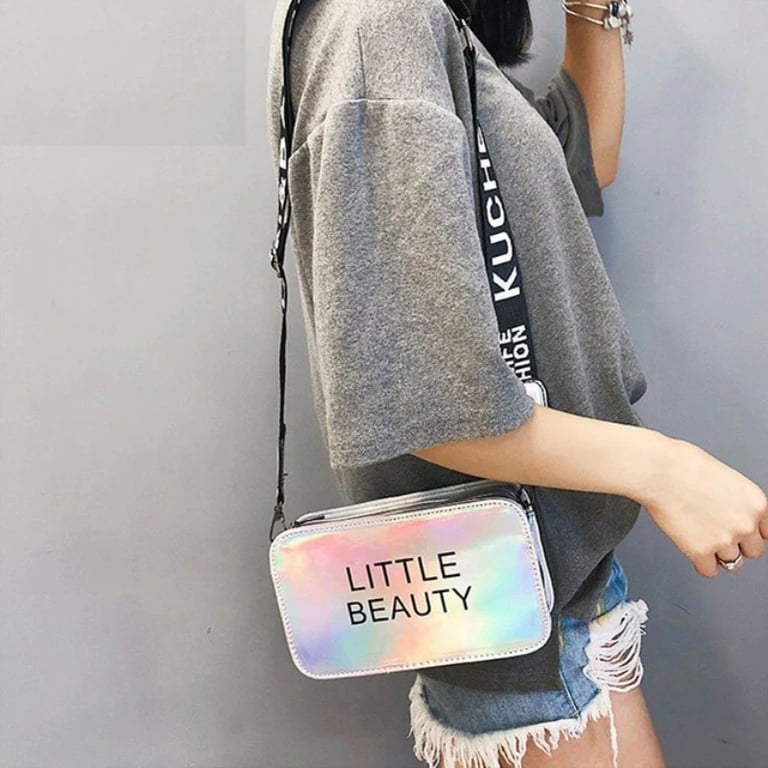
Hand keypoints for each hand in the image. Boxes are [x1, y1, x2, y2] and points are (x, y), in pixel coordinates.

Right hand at [638, 437, 767, 577]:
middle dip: (736, 543)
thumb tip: (731, 513)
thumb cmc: (683, 465)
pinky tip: (690, 545)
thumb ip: (737, 501)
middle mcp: (746, 524)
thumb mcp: (726, 478)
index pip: (766, 532)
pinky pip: (709, 570)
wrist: (658, 471)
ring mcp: (724, 541)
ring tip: (699, 536)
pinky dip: (700, 562)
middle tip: (716, 531)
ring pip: (732, 563)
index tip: (737, 530)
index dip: (749, 531)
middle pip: (753, 551)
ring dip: (717, 553)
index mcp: (756, 503)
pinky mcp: (700, 552)